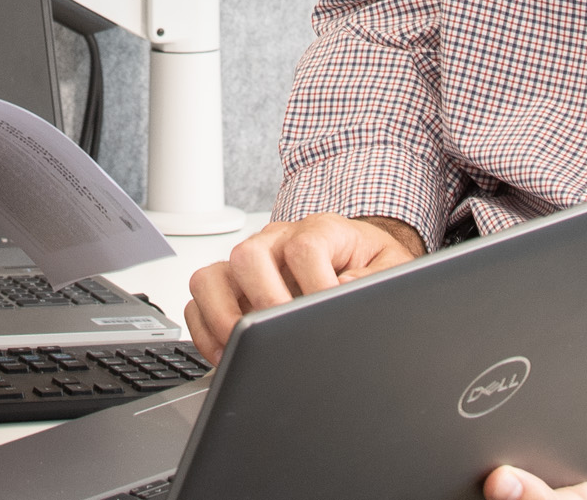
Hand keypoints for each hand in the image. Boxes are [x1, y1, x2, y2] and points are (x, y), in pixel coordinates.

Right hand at [184, 213, 421, 360]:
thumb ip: (373, 278)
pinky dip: (204, 332)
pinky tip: (227, 355)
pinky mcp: (231, 288)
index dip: (315, 284)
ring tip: (242, 348)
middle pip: (247, 255)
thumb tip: (342, 290)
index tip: (326, 311)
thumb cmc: (369, 263)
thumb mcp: (389, 268)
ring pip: (211, 277)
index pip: (304, 248)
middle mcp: (276, 242)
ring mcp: (249, 265)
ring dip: (222, 317)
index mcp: (318, 231)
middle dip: (262, 301)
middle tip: (278, 332)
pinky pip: (197, 303)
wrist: (356, 257)